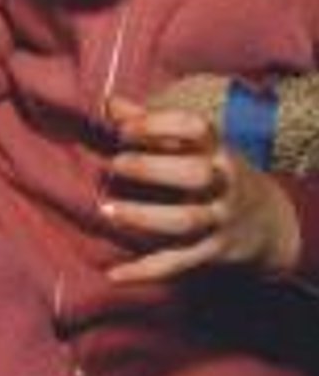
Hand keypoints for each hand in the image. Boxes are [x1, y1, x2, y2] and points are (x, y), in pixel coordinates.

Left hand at [102, 96, 301, 283]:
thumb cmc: (212, 170)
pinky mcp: (212, 252)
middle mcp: (222, 183)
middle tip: (115, 164)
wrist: (270, 222)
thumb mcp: (195, 145)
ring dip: (143, 217)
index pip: (196, 127)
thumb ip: (151, 123)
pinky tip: (113, 274)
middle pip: (195, 175)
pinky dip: (145, 270)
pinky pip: (178, 262)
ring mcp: (220, 219)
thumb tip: (108, 101)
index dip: (159, 123)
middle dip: (152, 169)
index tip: (123, 128)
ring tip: (105, 209)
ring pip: (186, 221)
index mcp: (216, 149)